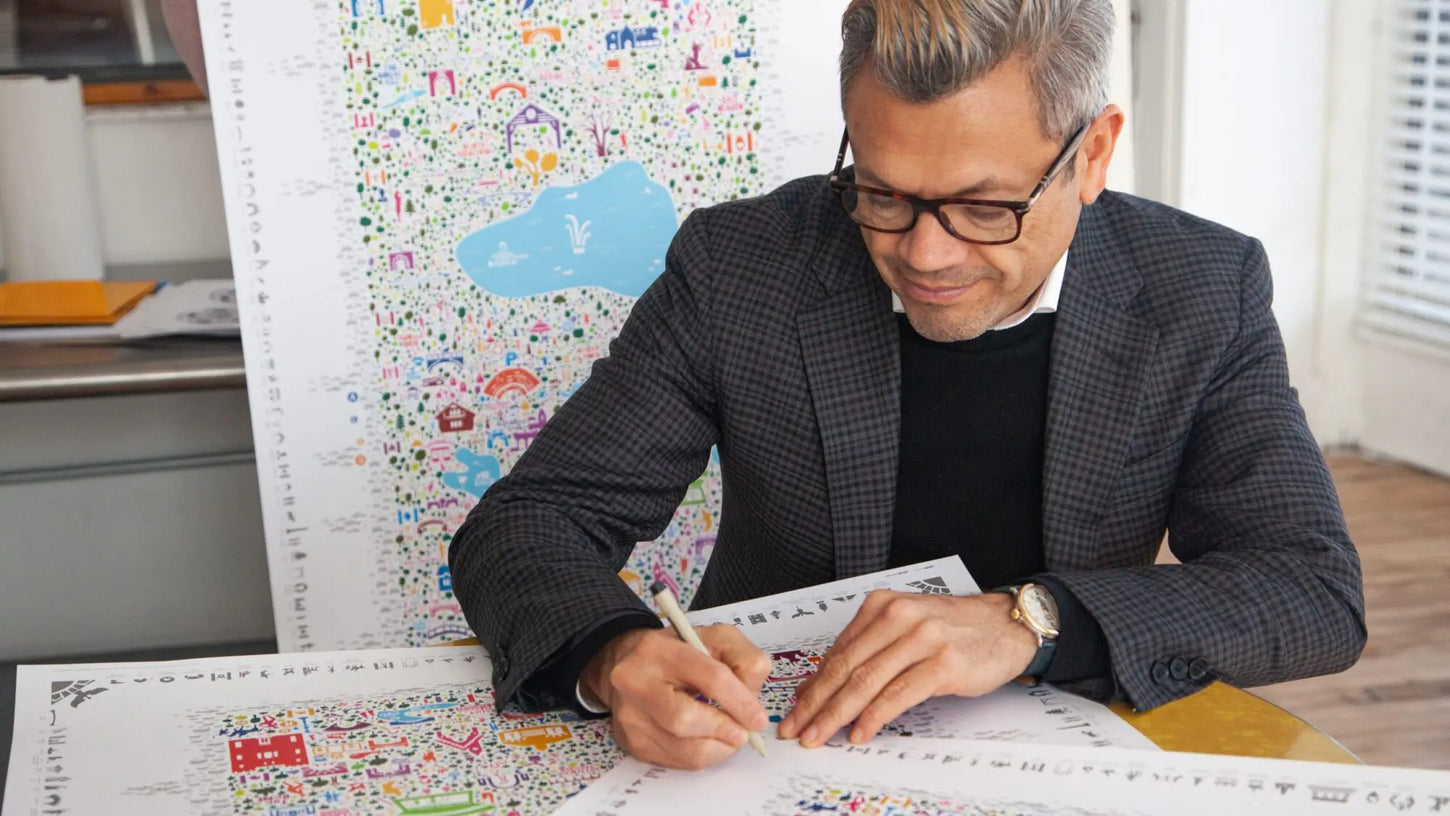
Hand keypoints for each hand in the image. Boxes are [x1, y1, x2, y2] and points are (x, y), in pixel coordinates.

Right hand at [581, 624, 770, 768]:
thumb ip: (743, 658)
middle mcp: (636, 682)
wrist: (626, 663)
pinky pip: (676, 761)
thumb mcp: (714, 638)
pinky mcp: (632, 742)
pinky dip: (701, 756)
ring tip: (730, 737)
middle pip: (686, 719)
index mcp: (659, 650)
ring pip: (683, 748)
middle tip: (744, 733)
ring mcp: (630, 716)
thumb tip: (752, 697)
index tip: (758, 718)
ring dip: (718, 748)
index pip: (709, 678)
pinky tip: (707, 741)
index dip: (740, 702)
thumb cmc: (676, 651)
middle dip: (724, 730)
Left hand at [777, 590, 1036, 746]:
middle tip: (797, 728)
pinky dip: (875, 717)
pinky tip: (861, 732)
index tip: (795, 709)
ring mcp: (922, 638)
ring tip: (820, 735)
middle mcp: (899, 616)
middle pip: (845, 667)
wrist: (1005, 624)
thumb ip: (868, 650)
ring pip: (867, 682)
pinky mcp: (944, 663)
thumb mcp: (905, 627)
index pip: (837, 651)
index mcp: (882, 606)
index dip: (812, 684)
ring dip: (838, 714)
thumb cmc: (953, 629)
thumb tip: (824, 685)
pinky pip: (899, 695)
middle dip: (816, 703)